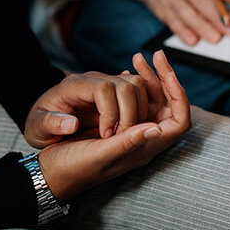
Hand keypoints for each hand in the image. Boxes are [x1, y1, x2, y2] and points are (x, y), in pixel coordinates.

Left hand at [25, 70, 148, 146]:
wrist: (45, 121)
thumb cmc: (40, 125)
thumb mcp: (37, 128)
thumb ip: (51, 124)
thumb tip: (71, 124)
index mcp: (74, 86)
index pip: (104, 88)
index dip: (111, 112)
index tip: (105, 135)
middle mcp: (93, 80)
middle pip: (126, 84)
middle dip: (129, 114)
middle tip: (118, 138)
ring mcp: (106, 83)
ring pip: (137, 86)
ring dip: (138, 112)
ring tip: (124, 134)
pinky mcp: (115, 91)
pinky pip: (138, 92)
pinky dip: (141, 109)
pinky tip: (129, 128)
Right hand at [36, 50, 190, 201]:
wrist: (51, 172)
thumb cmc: (73, 168)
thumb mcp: (100, 155)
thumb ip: (127, 143)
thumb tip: (157, 128)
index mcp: (144, 149)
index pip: (179, 121)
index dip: (179, 95)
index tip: (167, 72)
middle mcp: (142, 139)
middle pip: (168, 106)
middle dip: (164, 80)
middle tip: (155, 56)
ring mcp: (131, 131)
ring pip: (151, 100)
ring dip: (148, 79)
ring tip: (137, 58)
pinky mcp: (118, 123)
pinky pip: (134, 100)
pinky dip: (133, 84)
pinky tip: (126, 70)